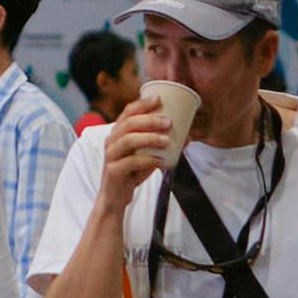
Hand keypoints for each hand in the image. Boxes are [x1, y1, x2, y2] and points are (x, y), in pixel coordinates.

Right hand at [105, 88, 192, 202]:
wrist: (115, 198)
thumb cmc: (131, 173)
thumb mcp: (145, 154)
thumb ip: (159, 144)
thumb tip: (187, 136)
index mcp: (118, 133)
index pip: (128, 112)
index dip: (142, 104)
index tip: (159, 99)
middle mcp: (112, 141)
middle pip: (128, 124)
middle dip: (150, 120)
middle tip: (168, 122)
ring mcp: (111, 156)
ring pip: (128, 140)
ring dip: (149, 138)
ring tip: (166, 140)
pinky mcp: (113, 171)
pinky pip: (130, 162)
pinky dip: (147, 160)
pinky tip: (160, 161)